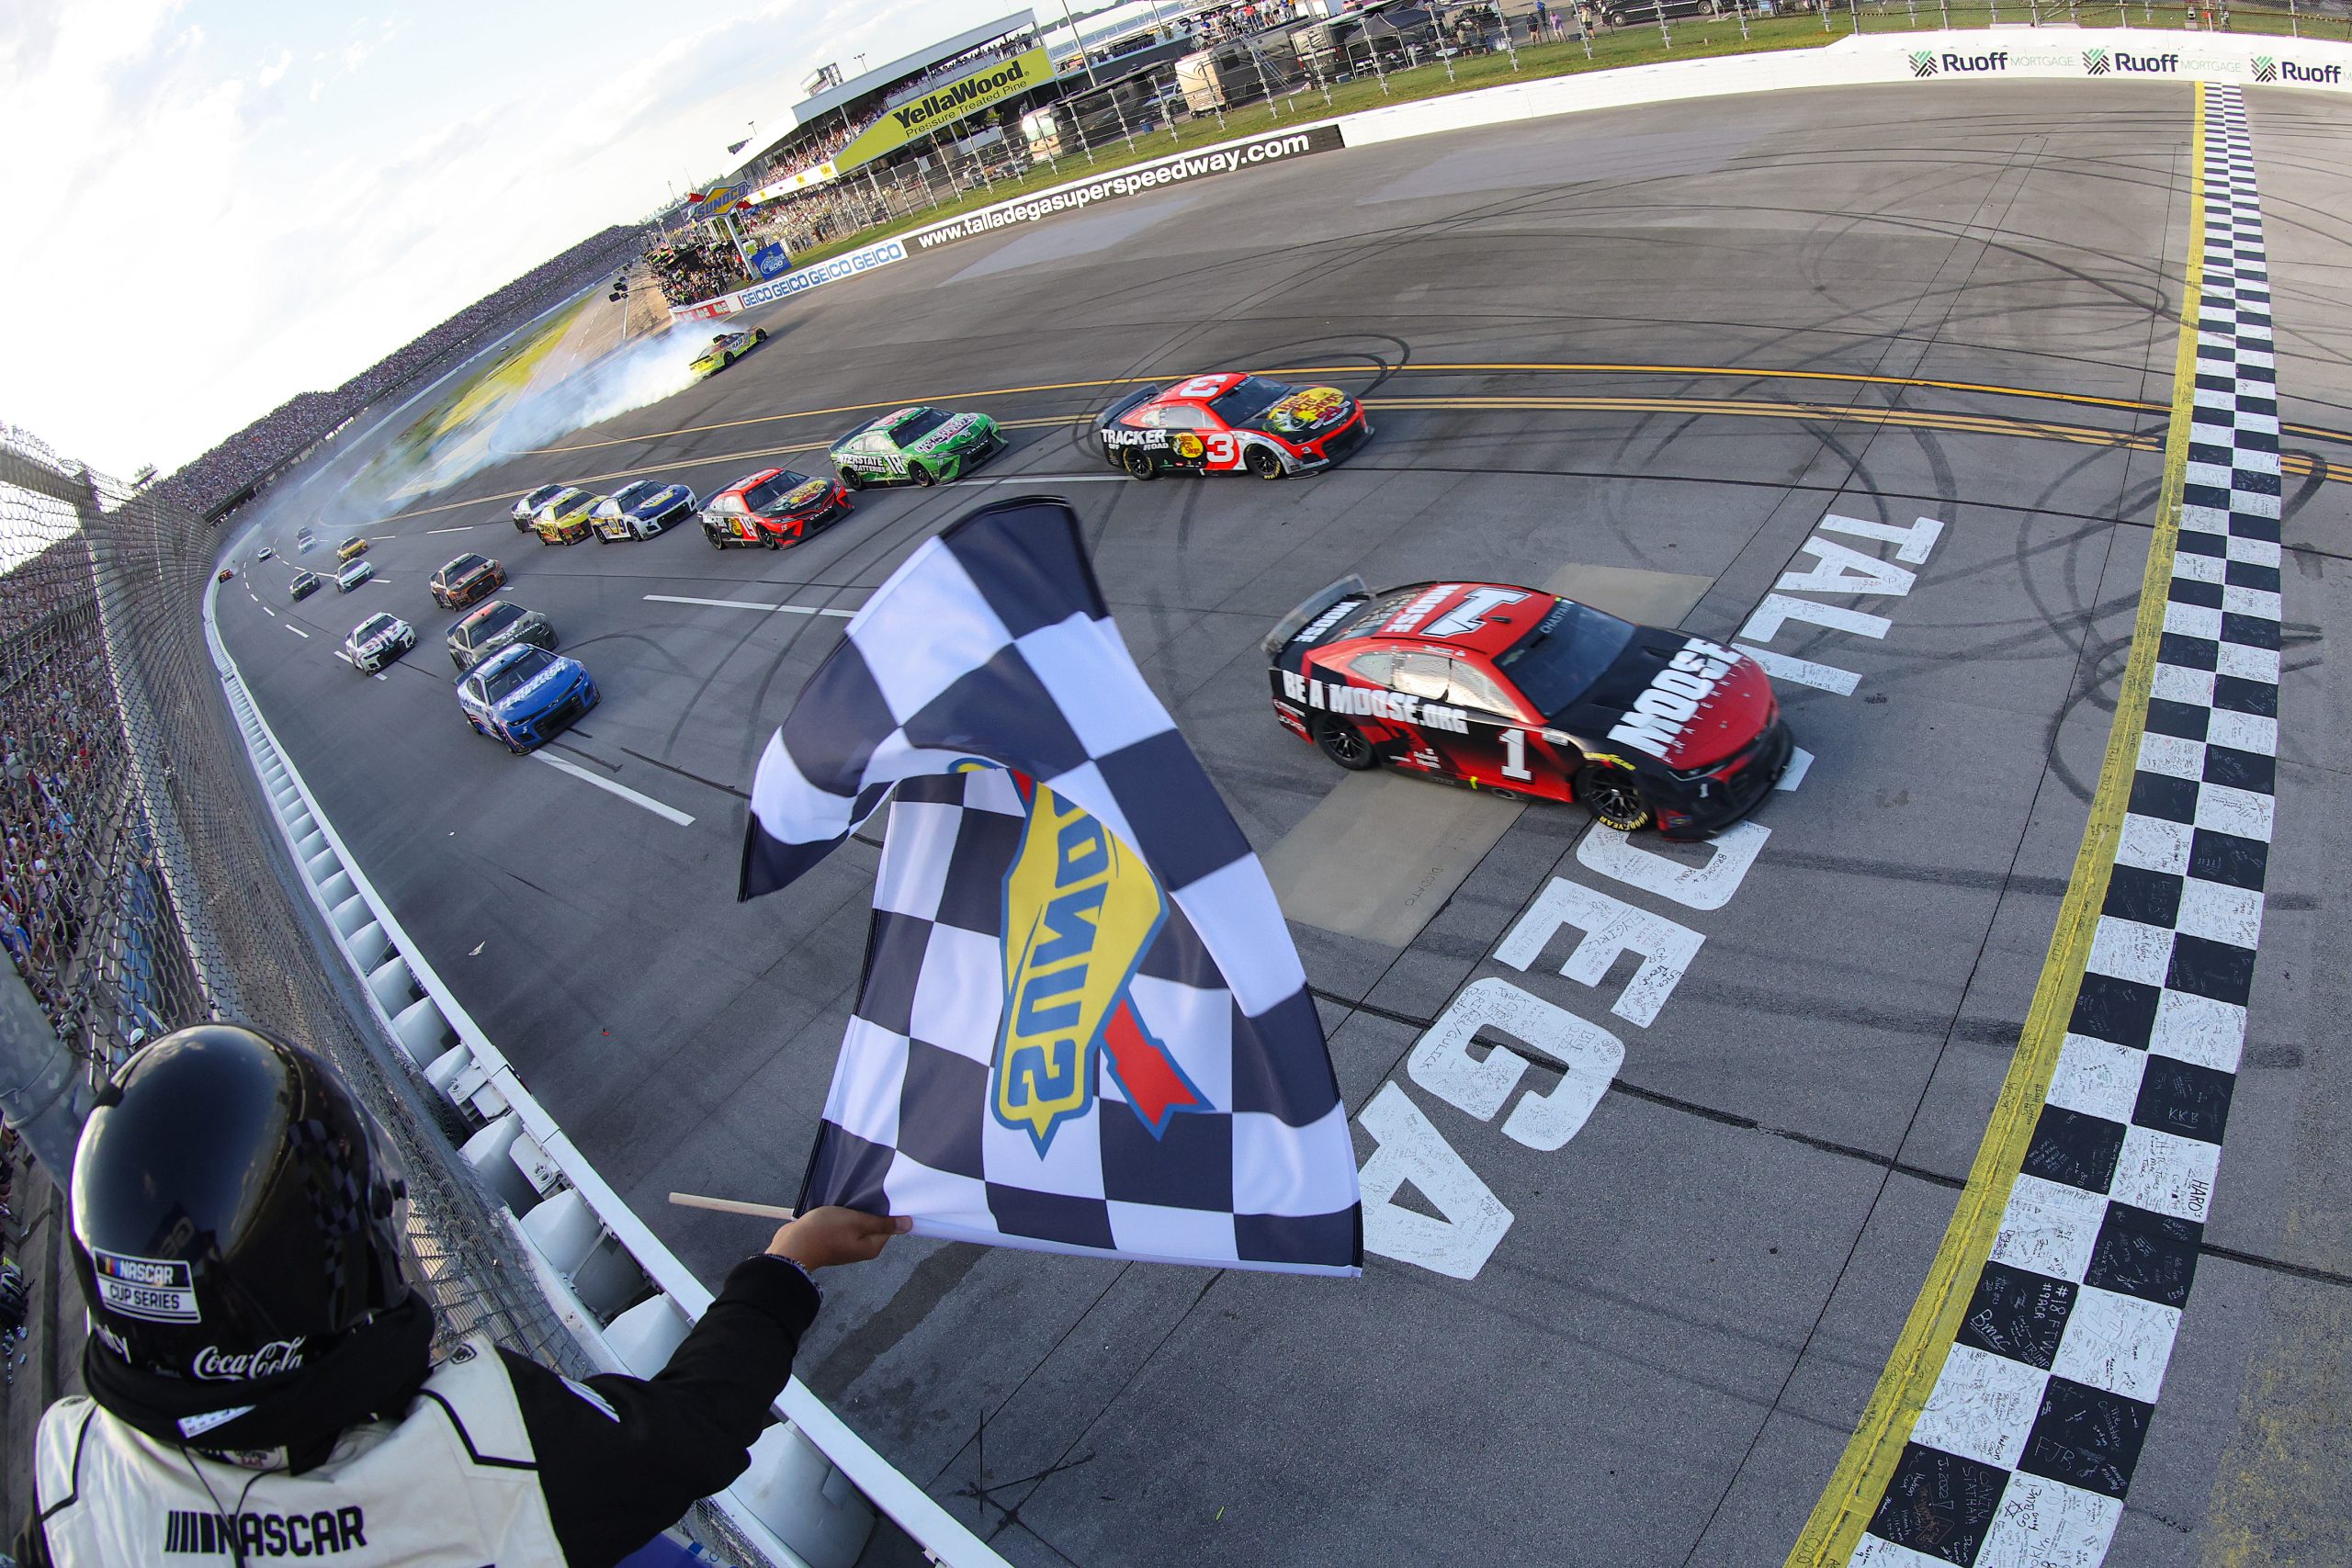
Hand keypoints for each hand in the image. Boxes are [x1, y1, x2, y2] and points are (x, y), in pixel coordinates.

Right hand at [767, 1207, 910, 1269]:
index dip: (888, 1209)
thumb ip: (882, 1223)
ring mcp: (847, 1244)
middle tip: (865, 1192)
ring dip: (855, 1209)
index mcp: (872, 1246)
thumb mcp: (856, 1222)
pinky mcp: (833, 1238)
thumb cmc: (825, 1232)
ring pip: (858, 1221)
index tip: (884, 1194)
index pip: (890, 1224)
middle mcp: (862, 1247)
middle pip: (874, 1222)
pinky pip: (844, 1223)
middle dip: (871, 1207)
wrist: (792, 1245)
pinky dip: (843, 1213)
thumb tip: (908, 1224)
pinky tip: (839, 1203)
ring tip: (851, 1196)